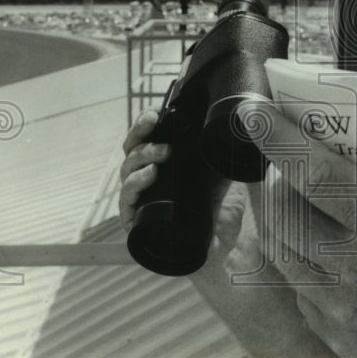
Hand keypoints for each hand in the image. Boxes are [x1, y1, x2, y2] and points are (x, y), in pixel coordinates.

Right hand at [118, 107, 244, 250]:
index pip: (145, 139)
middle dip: (141, 135)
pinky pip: (127, 200)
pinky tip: (150, 174)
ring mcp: (141, 202)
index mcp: (163, 166)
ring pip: (127, 172)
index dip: (145, 124)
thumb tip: (229, 124)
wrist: (227, 246)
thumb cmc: (223, 210)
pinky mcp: (136, 223)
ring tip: (162, 153)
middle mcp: (148, 181)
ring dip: (141, 156)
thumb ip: (224, 150)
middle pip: (131, 151)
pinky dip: (135, 184)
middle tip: (157, 126)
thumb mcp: (226, 172)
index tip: (154, 112)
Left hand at [239, 71, 356, 357]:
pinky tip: (311, 242)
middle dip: (272, 176)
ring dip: (277, 218)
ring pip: (284, 253)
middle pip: (285, 212)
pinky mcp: (343, 336)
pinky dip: (294, 260)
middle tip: (279, 150)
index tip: (254, 112)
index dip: (277, 138)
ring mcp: (345, 306)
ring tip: (289, 190)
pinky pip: (298, 290)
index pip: (312, 173)